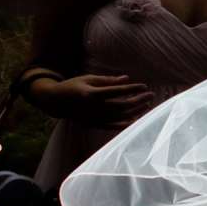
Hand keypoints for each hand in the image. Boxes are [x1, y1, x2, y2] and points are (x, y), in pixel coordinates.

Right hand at [31, 70, 155, 121]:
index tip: (144, 86)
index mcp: (92, 94)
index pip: (117, 92)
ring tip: (146, 105)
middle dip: (138, 100)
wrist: (55, 102)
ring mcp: (93, 118)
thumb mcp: (88, 79)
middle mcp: (94, 108)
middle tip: (150, 95)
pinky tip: (135, 120)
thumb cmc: (73, 86)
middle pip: (121, 106)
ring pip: (119, 117)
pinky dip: (124, 124)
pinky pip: (112, 126)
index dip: (132, 89)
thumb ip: (107, 80)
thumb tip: (126, 79)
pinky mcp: (93, 125)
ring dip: (135, 112)